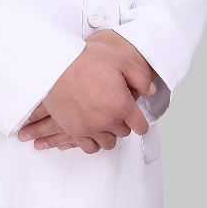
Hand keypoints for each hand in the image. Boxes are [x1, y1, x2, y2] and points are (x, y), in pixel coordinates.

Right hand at [18, 40, 154, 153]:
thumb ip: (140, 77)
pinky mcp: (74, 130)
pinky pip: (90, 147)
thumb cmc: (85, 60)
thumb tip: (150, 90)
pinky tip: (92, 130)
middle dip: (122, 122)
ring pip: (108, 142)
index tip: (136, 118)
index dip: (139, 121)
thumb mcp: (119, 61)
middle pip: (123, 132)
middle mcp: (107, 120)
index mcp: (122, 104)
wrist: (56, 64)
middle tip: (115, 108)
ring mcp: (90, 127)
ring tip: (104, 120)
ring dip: (108, 132)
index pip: (140, 125)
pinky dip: (93, 141)